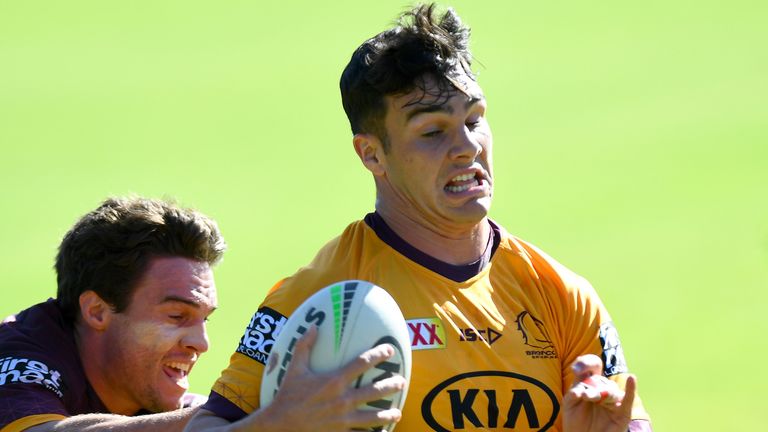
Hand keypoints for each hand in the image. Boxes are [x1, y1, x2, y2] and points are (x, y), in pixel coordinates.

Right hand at [255, 326, 405, 431]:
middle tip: (402, 382)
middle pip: (374, 390)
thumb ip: (304, 346)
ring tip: (397, 413)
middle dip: (390, 385)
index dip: (378, 355)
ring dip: (387, 415)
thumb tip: (313, 326)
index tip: (389, 350)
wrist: (280, 425)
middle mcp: (343, 399)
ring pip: (372, 417)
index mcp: (334, 381)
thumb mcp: (295, 368)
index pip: (361, 363)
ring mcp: (343, 419)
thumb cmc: (288, 395)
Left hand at [563, 354, 635, 431]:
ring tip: (590, 398)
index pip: (592, 368)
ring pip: (610, 391)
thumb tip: (577, 385)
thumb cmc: (576, 423)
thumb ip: (572, 393)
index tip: (576, 368)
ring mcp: (613, 402)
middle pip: (600, 382)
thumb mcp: (570, 405)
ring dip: (602, 393)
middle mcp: (603, 391)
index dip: (585, 363)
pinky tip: (632, 379)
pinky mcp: (623, 413)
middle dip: (592, 388)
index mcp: (591, 385)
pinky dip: (631, 389)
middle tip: (584, 396)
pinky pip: (628, 399)